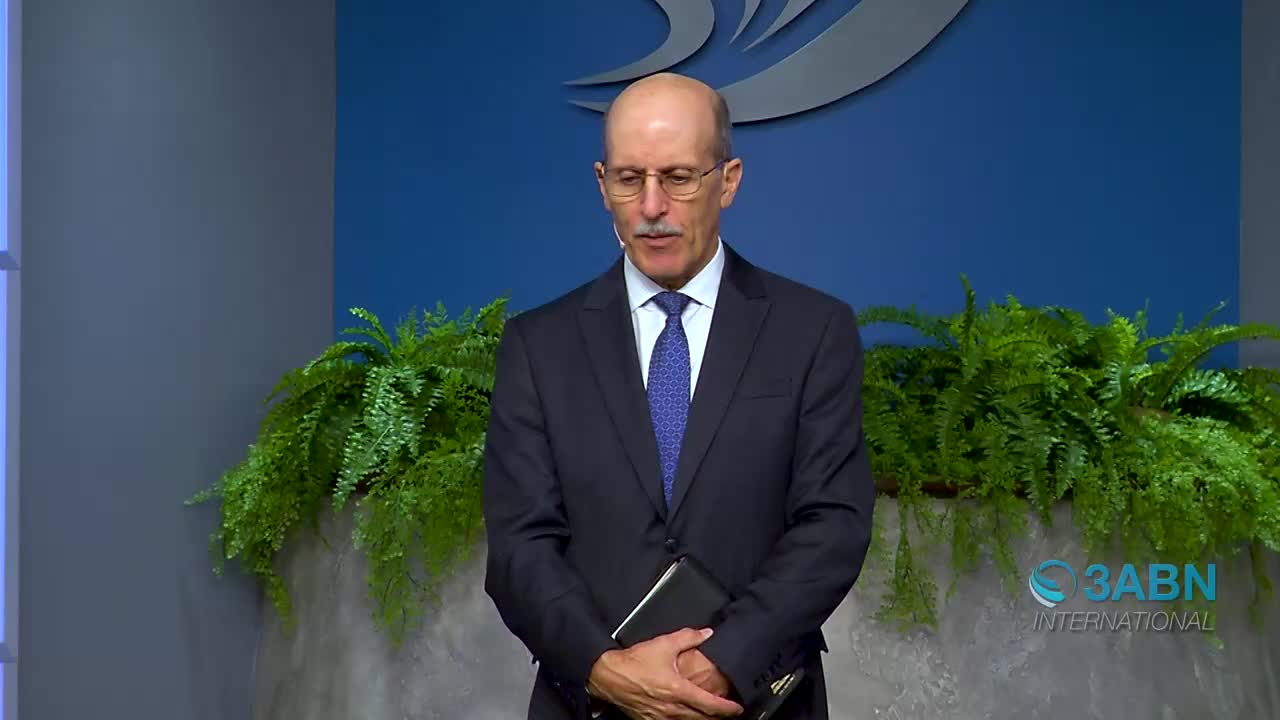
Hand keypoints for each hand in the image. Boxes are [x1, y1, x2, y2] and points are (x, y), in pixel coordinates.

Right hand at [587, 627, 743, 719]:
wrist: (606, 676)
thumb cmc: (633, 662)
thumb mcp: (663, 644)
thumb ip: (688, 638)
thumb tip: (706, 634)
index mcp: (678, 690)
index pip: (710, 705)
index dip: (727, 709)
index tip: (737, 708)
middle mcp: (671, 708)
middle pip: (702, 719)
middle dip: (718, 717)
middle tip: (729, 713)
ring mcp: (660, 718)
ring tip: (710, 715)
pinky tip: (686, 716)